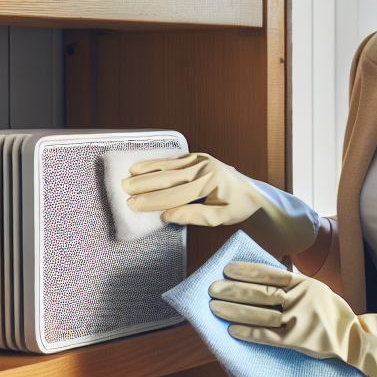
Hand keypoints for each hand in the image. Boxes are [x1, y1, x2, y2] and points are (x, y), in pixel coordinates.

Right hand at [122, 153, 259, 227]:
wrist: (253, 192)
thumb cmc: (237, 207)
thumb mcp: (219, 218)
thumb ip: (193, 217)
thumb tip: (165, 216)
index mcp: (210, 183)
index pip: (176, 194)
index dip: (153, 200)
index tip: (134, 204)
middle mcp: (204, 168)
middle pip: (169, 177)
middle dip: (145, 184)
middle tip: (124, 189)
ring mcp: (201, 160)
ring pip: (169, 166)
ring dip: (147, 170)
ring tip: (128, 174)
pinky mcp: (198, 157)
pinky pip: (174, 161)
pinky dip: (157, 164)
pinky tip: (142, 166)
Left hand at [208, 262, 376, 376]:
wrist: (355, 338)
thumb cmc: (332, 313)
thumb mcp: (317, 290)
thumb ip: (294, 286)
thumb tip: (263, 281)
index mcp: (304, 283)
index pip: (269, 274)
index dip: (246, 271)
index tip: (227, 269)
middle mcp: (300, 298)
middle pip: (259, 293)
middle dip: (233, 291)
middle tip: (213, 288)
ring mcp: (298, 320)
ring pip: (259, 313)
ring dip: (234, 311)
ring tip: (215, 307)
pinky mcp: (297, 340)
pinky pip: (267, 336)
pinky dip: (248, 332)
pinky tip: (232, 330)